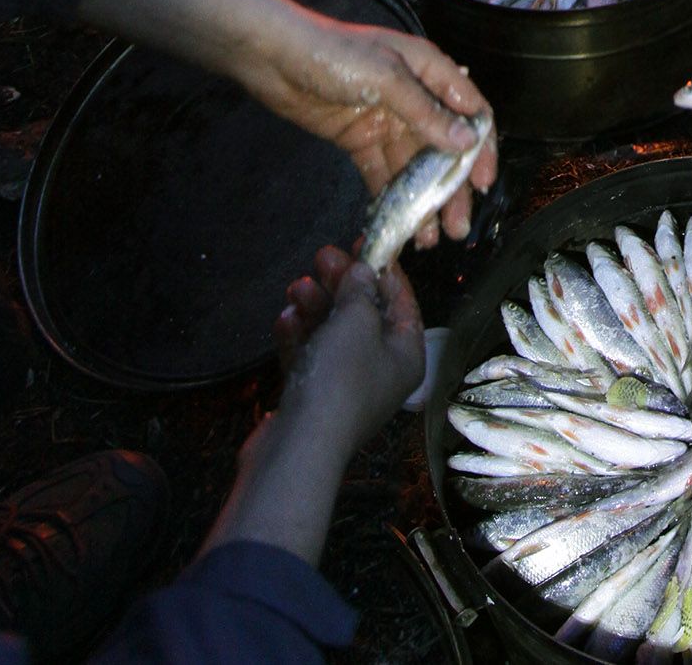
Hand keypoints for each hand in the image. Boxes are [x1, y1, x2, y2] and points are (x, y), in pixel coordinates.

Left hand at [234, 17, 497, 244]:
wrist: (274, 57)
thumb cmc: (334, 53)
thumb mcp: (386, 77)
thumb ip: (425, 112)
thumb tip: (466, 142)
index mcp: (428, 70)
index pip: (470, 110)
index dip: (481, 147)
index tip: (483, 184)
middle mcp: (413, 96)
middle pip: (443, 147)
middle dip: (451, 187)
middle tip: (456, 228)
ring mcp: (386, 119)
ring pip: (413, 166)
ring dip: (422, 201)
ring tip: (428, 238)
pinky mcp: (360, 139)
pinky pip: (382, 172)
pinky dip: (390, 198)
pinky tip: (397, 224)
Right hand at [276, 245, 424, 453]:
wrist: (298, 448)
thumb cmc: (340, 379)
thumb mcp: (356, 322)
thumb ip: (360, 290)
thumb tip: (363, 270)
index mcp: (405, 354)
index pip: (402, 302)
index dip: (384, 270)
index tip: (363, 243)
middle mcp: (380, 371)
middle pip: (363, 315)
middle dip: (342, 285)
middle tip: (321, 257)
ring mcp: (344, 387)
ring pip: (332, 334)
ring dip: (315, 307)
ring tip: (296, 288)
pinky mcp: (312, 399)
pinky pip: (308, 357)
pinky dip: (298, 337)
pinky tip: (285, 321)